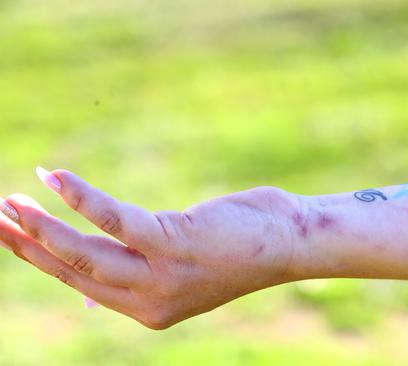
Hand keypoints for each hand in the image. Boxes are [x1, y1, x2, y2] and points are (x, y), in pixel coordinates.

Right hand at [0, 169, 304, 328]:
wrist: (290, 244)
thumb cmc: (236, 247)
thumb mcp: (181, 269)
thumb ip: (136, 275)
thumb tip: (85, 282)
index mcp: (147, 308)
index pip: (79, 284)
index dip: (39, 259)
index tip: (10, 234)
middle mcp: (149, 300)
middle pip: (72, 271)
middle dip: (26, 244)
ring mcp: (162, 275)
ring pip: (85, 252)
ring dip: (41, 225)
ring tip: (9, 200)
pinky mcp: (174, 243)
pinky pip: (115, 220)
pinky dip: (81, 197)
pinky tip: (54, 177)